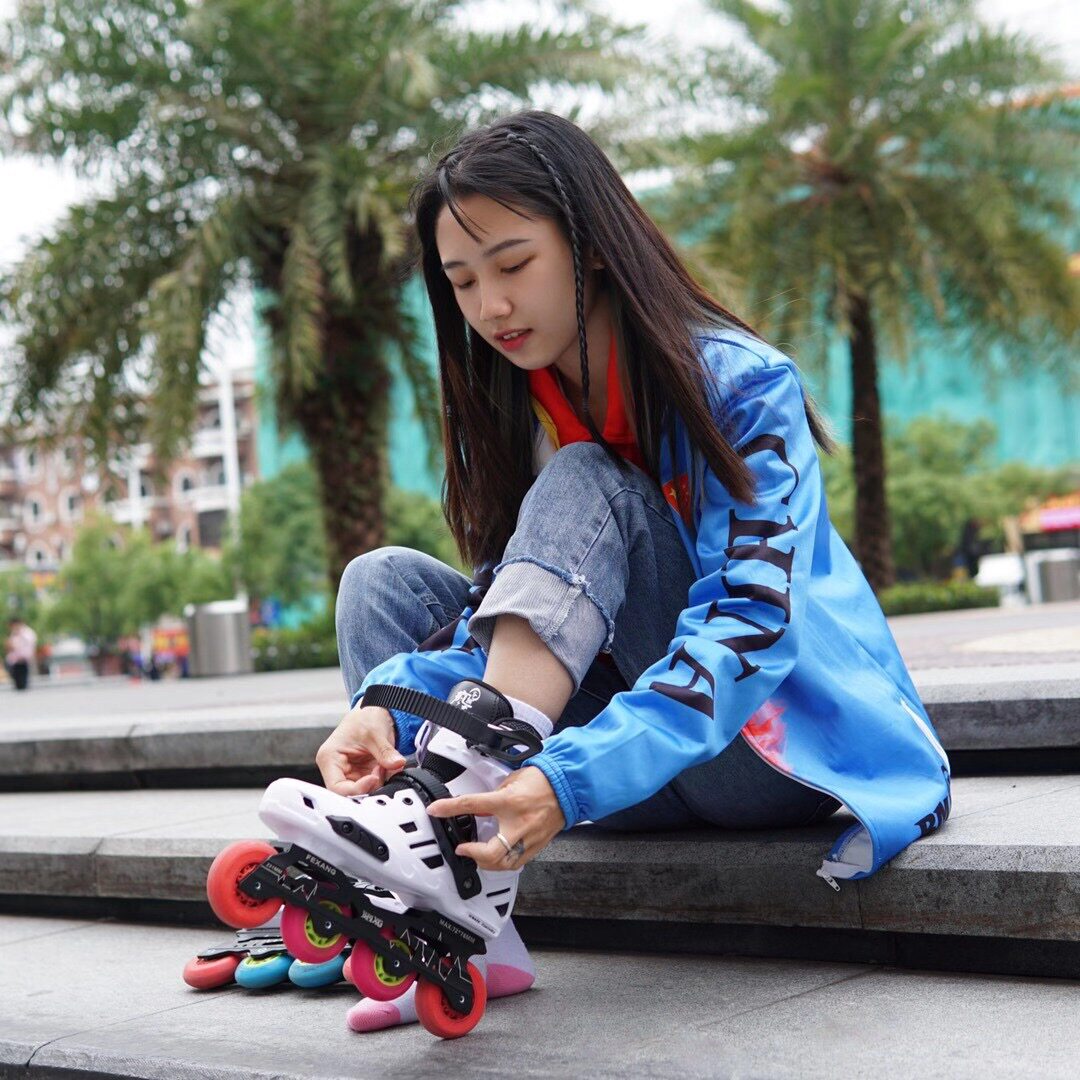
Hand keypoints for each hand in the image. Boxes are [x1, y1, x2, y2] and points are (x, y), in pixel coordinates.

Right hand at [316, 704, 405, 795]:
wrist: (374, 711)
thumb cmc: (364, 717)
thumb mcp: (374, 733)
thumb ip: (385, 752)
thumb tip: (397, 764)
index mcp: (329, 758)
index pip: (336, 787)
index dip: (356, 789)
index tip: (374, 779)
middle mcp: (337, 768)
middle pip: (350, 792)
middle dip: (369, 786)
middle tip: (381, 770)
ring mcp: (350, 772)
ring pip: (363, 791)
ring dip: (378, 782)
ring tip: (385, 765)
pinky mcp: (362, 774)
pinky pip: (373, 785)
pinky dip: (383, 779)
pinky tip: (387, 767)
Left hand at [426, 766, 564, 870]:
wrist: (568, 786)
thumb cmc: (543, 780)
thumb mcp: (512, 780)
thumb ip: (495, 794)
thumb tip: (482, 805)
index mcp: (510, 801)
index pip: (473, 805)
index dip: (449, 807)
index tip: (436, 810)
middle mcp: (519, 823)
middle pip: (491, 852)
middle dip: (473, 854)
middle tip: (463, 848)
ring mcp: (529, 837)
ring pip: (504, 863)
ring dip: (487, 863)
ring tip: (477, 856)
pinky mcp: (537, 845)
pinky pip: (517, 862)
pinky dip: (503, 863)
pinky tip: (497, 858)